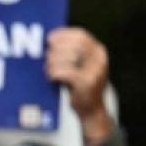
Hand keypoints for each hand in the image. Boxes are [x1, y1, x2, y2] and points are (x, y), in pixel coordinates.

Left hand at [45, 27, 111, 145]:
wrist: (92, 110)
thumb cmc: (81, 87)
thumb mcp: (81, 66)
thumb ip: (72, 53)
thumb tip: (50, 41)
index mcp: (99, 52)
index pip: (80, 35)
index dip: (63, 34)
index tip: (49, 38)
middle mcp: (99, 59)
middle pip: (72, 44)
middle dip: (56, 49)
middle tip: (46, 56)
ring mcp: (94, 70)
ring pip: (67, 57)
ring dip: (53, 62)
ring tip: (48, 69)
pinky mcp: (86, 83)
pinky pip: (64, 72)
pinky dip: (54, 74)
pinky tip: (51, 78)